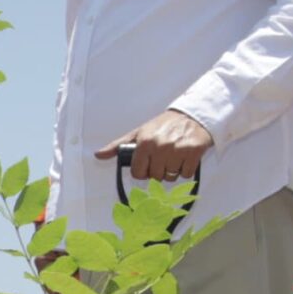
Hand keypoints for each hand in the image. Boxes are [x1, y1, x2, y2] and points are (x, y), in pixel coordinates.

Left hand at [98, 107, 212, 181]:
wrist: (191, 116)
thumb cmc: (162, 126)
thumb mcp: (139, 133)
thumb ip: (118, 146)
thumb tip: (98, 155)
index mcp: (145, 142)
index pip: (138, 173)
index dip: (143, 171)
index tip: (148, 163)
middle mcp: (160, 147)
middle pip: (155, 177)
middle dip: (158, 170)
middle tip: (163, 157)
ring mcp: (178, 150)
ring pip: (170, 177)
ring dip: (172, 170)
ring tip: (174, 156)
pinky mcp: (194, 152)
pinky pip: (186, 174)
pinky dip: (186, 169)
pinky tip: (184, 157)